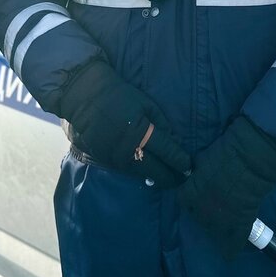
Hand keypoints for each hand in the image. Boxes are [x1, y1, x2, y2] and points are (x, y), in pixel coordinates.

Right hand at [58, 61, 190, 186]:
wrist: (85, 97)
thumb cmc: (119, 96)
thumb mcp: (145, 103)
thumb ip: (161, 123)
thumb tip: (175, 141)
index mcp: (141, 132)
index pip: (167, 152)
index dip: (180, 161)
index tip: (189, 167)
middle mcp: (128, 149)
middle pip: (156, 170)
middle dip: (171, 177)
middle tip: (182, 180)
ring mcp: (114, 157)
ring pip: (141, 175)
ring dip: (156, 178)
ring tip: (168, 180)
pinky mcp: (104, 160)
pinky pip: (126, 171)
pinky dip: (139, 173)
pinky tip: (148, 175)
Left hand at [179, 116, 275, 259]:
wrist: (250, 160)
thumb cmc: (226, 153)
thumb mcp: (202, 159)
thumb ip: (197, 172)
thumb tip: (194, 172)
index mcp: (191, 192)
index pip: (184, 201)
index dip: (190, 198)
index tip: (196, 195)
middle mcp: (202, 210)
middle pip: (198, 217)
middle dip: (203, 212)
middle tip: (212, 206)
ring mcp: (221, 219)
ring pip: (213, 232)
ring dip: (216, 229)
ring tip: (221, 226)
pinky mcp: (241, 224)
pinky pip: (234, 243)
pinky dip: (232, 249)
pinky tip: (230, 253)